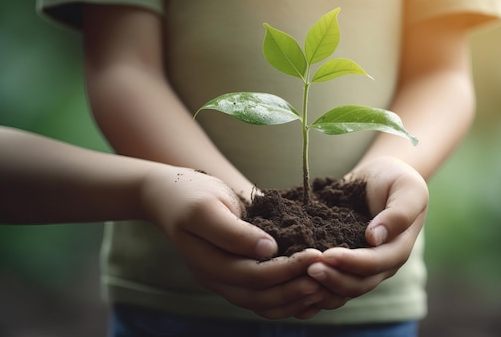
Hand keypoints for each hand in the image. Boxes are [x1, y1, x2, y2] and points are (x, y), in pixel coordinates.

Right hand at [140, 166, 325, 318]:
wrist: (172, 196)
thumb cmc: (190, 195)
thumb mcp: (206, 208)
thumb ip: (233, 232)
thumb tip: (268, 250)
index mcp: (209, 264)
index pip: (254, 277)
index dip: (286, 270)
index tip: (315, 254)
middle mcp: (218, 280)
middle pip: (262, 298)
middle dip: (296, 288)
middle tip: (329, 274)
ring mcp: (227, 281)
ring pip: (264, 304)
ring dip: (295, 299)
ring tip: (325, 287)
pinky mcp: (237, 275)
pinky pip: (264, 298)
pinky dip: (288, 299)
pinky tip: (310, 291)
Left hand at [307, 156, 427, 308]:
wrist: (381, 177)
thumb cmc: (396, 180)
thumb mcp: (408, 189)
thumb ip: (398, 213)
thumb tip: (375, 238)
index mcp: (398, 249)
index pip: (376, 264)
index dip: (352, 263)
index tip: (328, 255)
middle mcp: (381, 264)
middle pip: (358, 284)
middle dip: (333, 278)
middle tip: (308, 268)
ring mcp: (362, 267)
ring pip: (343, 290)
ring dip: (323, 286)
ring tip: (301, 275)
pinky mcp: (345, 263)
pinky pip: (331, 281)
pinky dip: (316, 285)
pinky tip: (297, 278)